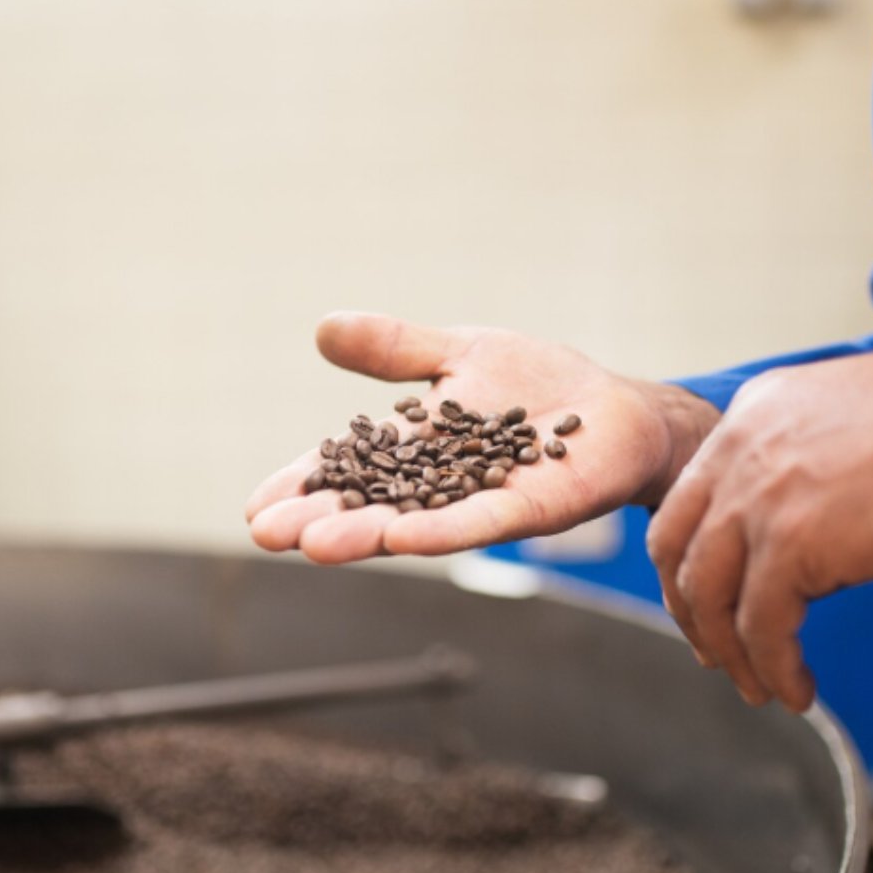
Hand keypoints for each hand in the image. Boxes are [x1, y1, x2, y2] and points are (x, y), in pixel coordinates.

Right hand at [245, 313, 719, 562]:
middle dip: (319, 518)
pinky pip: (481, 524)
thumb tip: (322, 327)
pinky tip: (403, 541)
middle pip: (369, 504)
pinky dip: (442, 531)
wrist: (617, 408)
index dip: (303, 486)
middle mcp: (440, 483)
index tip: (254, 508)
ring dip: (366, 534)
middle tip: (267, 535)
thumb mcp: (458, 352)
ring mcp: (482, 500)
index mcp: (415, 446)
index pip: (347, 468)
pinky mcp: (530, 509)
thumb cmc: (539, 382)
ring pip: (414, 522)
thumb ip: (395, 348)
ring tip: (316, 545)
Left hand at [646, 322, 872, 711]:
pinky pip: (761, 627)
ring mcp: (759, 494)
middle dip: (690, 610)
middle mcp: (740, 448)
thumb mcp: (851, 420)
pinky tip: (799, 692)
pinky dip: (775, 669)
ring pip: (711, 595)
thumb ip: (809, 464)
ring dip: (731, 652)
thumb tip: (810, 536)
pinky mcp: (793, 543)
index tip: (711, 601)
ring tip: (761, 688)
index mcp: (754, 412)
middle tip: (716, 654)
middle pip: (676, 546)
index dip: (692, 558)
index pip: (691, 496)